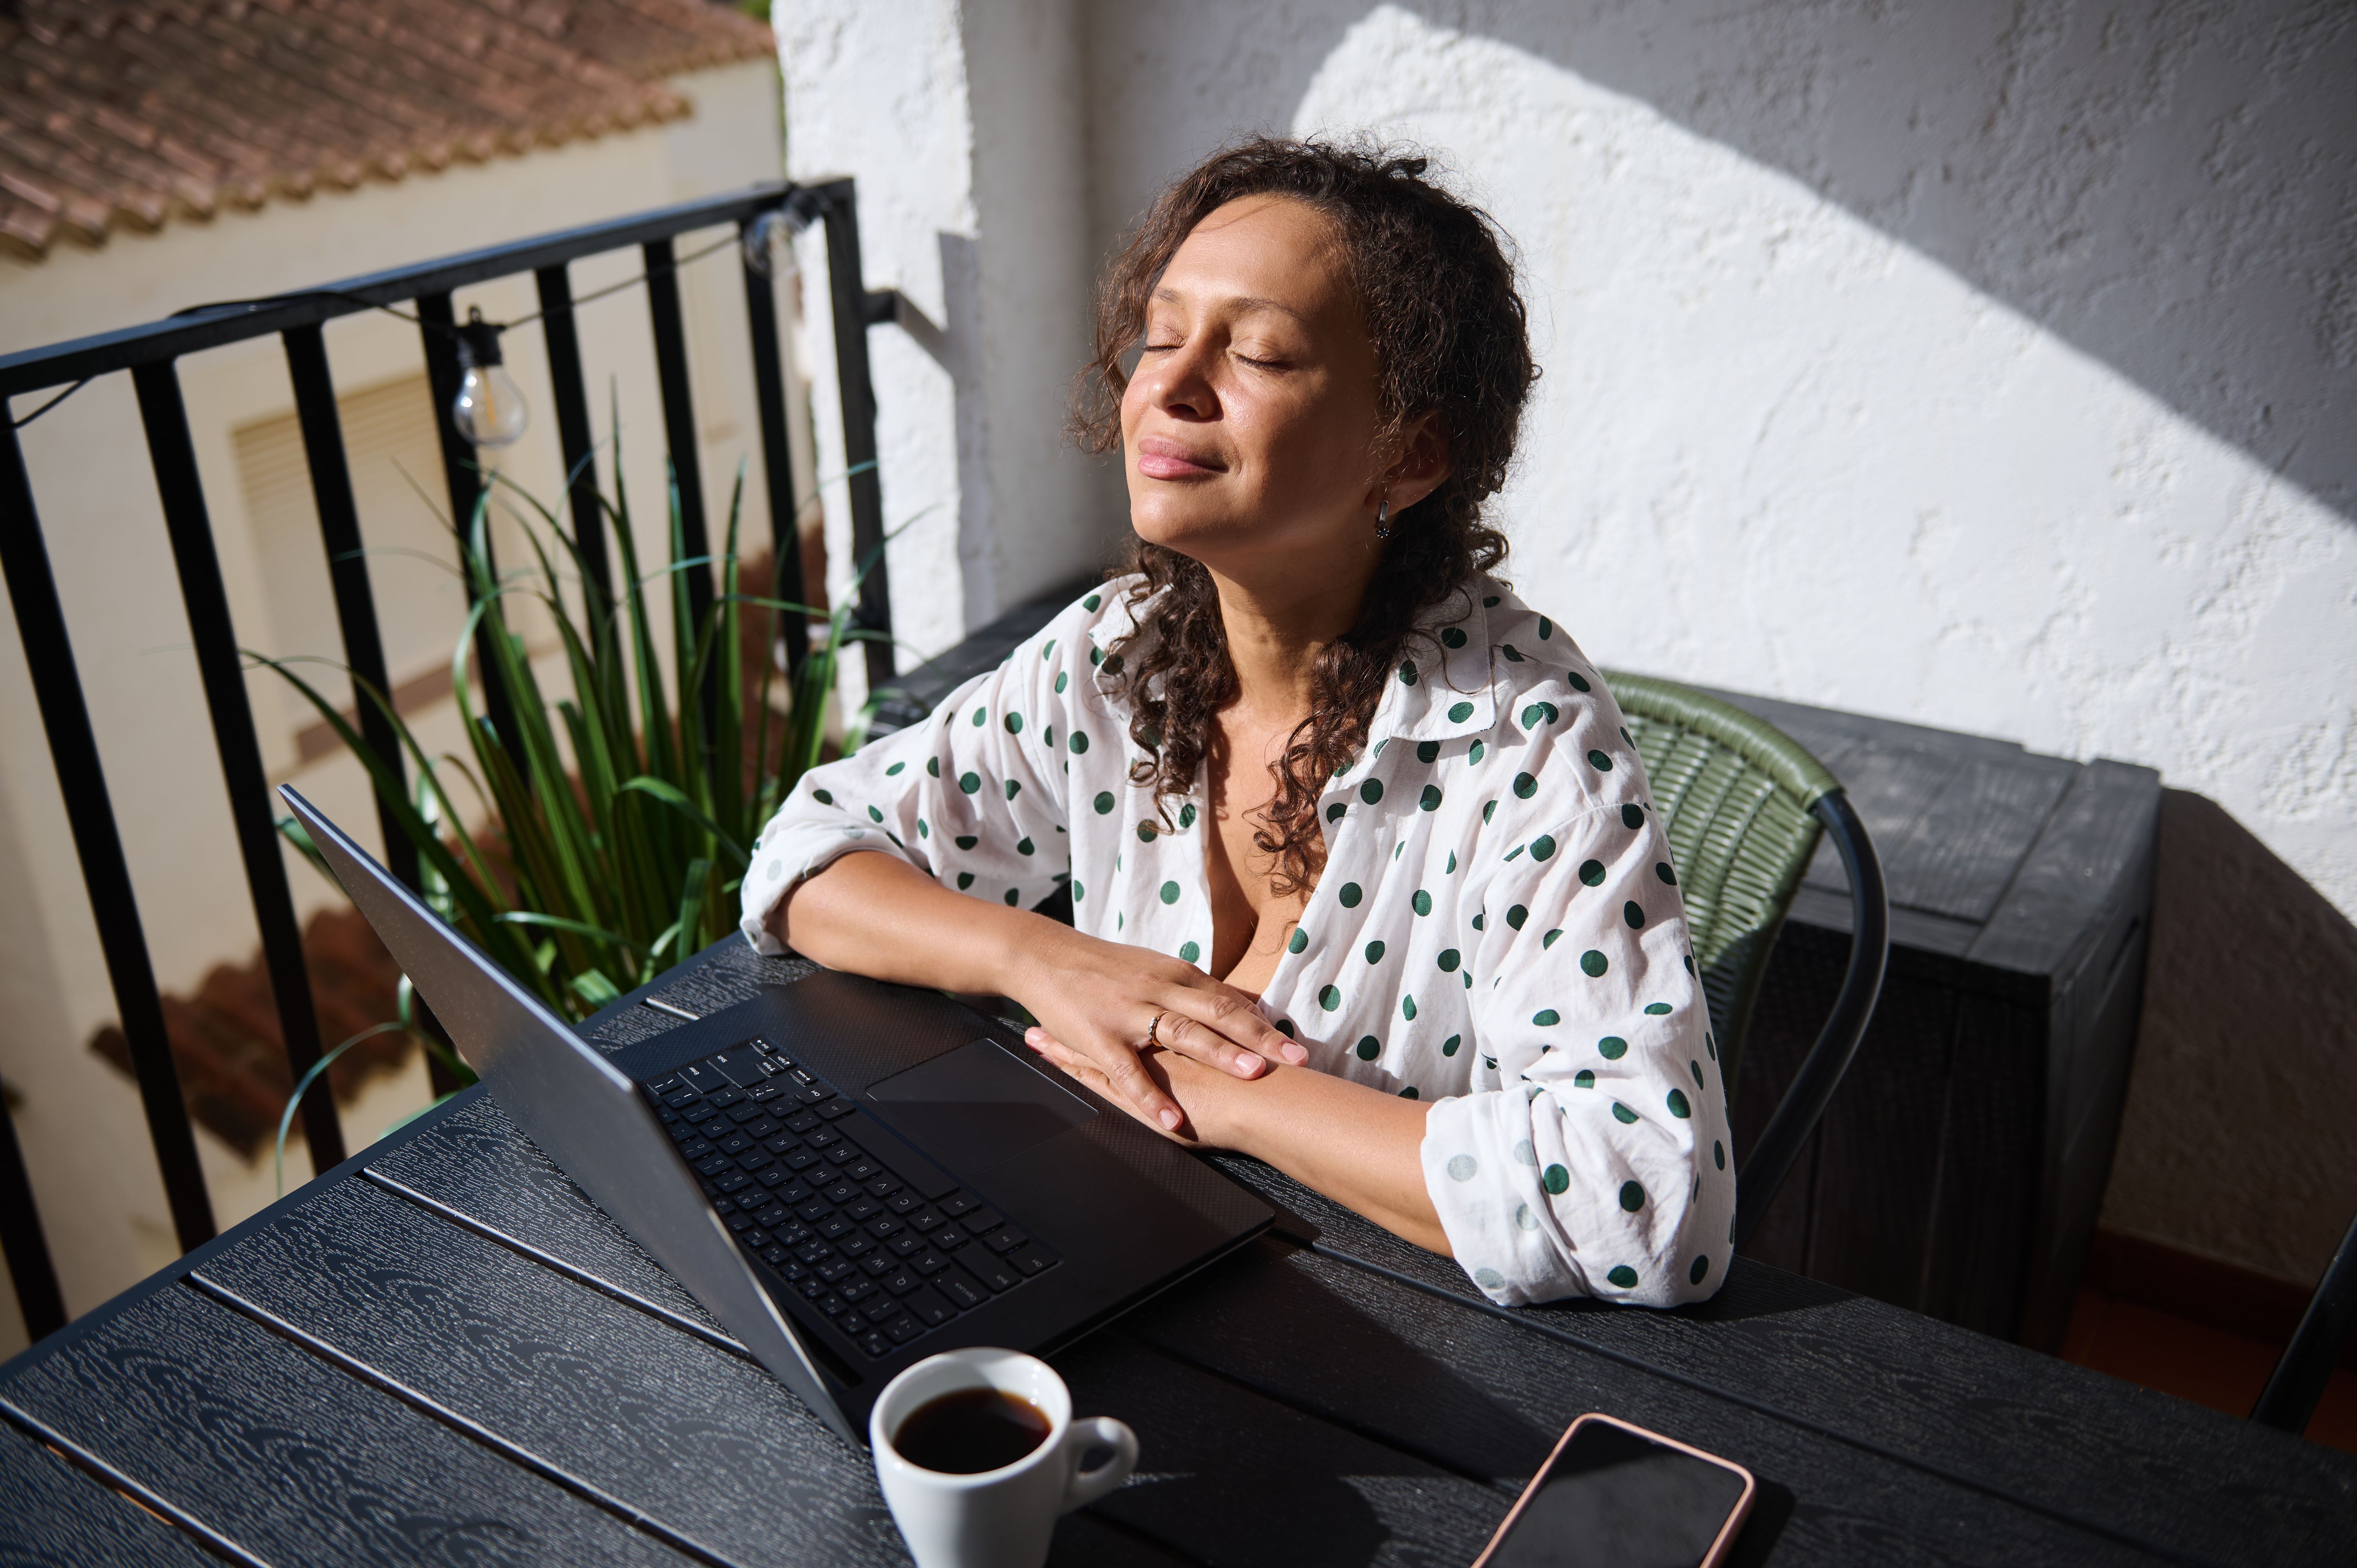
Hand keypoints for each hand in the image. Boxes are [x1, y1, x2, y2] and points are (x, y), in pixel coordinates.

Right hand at [1008, 926, 1306, 1131]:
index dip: (1264, 1021)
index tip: (1297, 1042)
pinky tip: (1172, 1121)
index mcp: (1175, 975)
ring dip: (1220, 1053)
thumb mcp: (1156, 969)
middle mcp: (1159, 990)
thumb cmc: (1104, 968)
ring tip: (1253, 1074)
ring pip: (1182, 1034)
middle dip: (1260, 1036)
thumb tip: (1246, 1001)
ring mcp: (1129, 1014)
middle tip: (1296, 1058)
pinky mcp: (1099, 1038)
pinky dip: (1152, 1098)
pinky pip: (1129, 1073)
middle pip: (1218, 1013)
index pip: (1228, 1000)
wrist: (1044, 956)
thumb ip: (1198, 988)